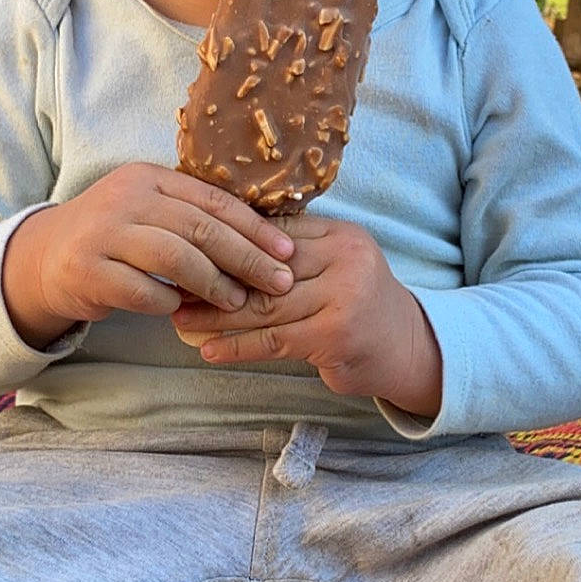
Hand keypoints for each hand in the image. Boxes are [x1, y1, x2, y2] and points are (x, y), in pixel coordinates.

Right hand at [1, 162, 295, 350]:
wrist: (47, 257)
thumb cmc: (117, 236)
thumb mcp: (150, 211)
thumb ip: (193, 215)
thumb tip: (265, 239)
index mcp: (149, 178)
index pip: (213, 200)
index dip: (255, 227)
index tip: (287, 252)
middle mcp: (125, 199)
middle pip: (200, 228)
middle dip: (247, 258)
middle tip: (279, 282)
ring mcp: (103, 234)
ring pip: (175, 258)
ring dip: (214, 283)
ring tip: (238, 301)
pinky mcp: (87, 270)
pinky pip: (143, 291)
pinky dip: (170, 303)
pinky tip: (183, 312)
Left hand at [171, 214, 442, 414]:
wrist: (407, 348)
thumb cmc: (358, 306)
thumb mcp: (335, 266)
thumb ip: (294, 253)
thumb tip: (222, 241)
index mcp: (341, 234)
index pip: (273, 232)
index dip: (227, 242)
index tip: (186, 250)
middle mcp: (346, 259)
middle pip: (265, 266)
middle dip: (215, 276)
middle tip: (173, 283)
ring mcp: (344, 296)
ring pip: (265, 304)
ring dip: (216, 314)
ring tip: (180, 318)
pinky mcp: (335, 334)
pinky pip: (275, 339)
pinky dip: (237, 345)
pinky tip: (208, 349)